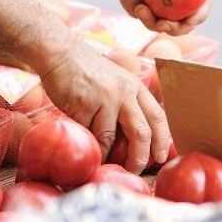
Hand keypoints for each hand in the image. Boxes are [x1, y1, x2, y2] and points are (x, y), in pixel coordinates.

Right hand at [37, 40, 170, 172]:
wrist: (60, 52)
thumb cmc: (87, 70)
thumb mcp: (116, 81)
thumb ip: (127, 103)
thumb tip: (134, 137)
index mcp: (136, 87)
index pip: (158, 117)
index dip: (161, 141)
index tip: (159, 158)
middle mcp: (125, 92)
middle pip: (141, 133)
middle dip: (139, 157)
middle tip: (133, 169)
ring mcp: (104, 97)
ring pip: (109, 138)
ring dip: (105, 154)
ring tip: (101, 160)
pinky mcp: (83, 103)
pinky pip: (86, 132)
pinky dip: (85, 141)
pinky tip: (81, 140)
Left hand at [102, 0, 210, 35]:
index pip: (200, 4)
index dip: (199, 15)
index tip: (190, 18)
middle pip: (181, 22)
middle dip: (175, 29)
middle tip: (163, 24)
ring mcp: (155, 2)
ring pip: (156, 23)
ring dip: (149, 22)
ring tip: (140, 8)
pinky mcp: (136, 3)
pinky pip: (134, 11)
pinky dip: (129, 4)